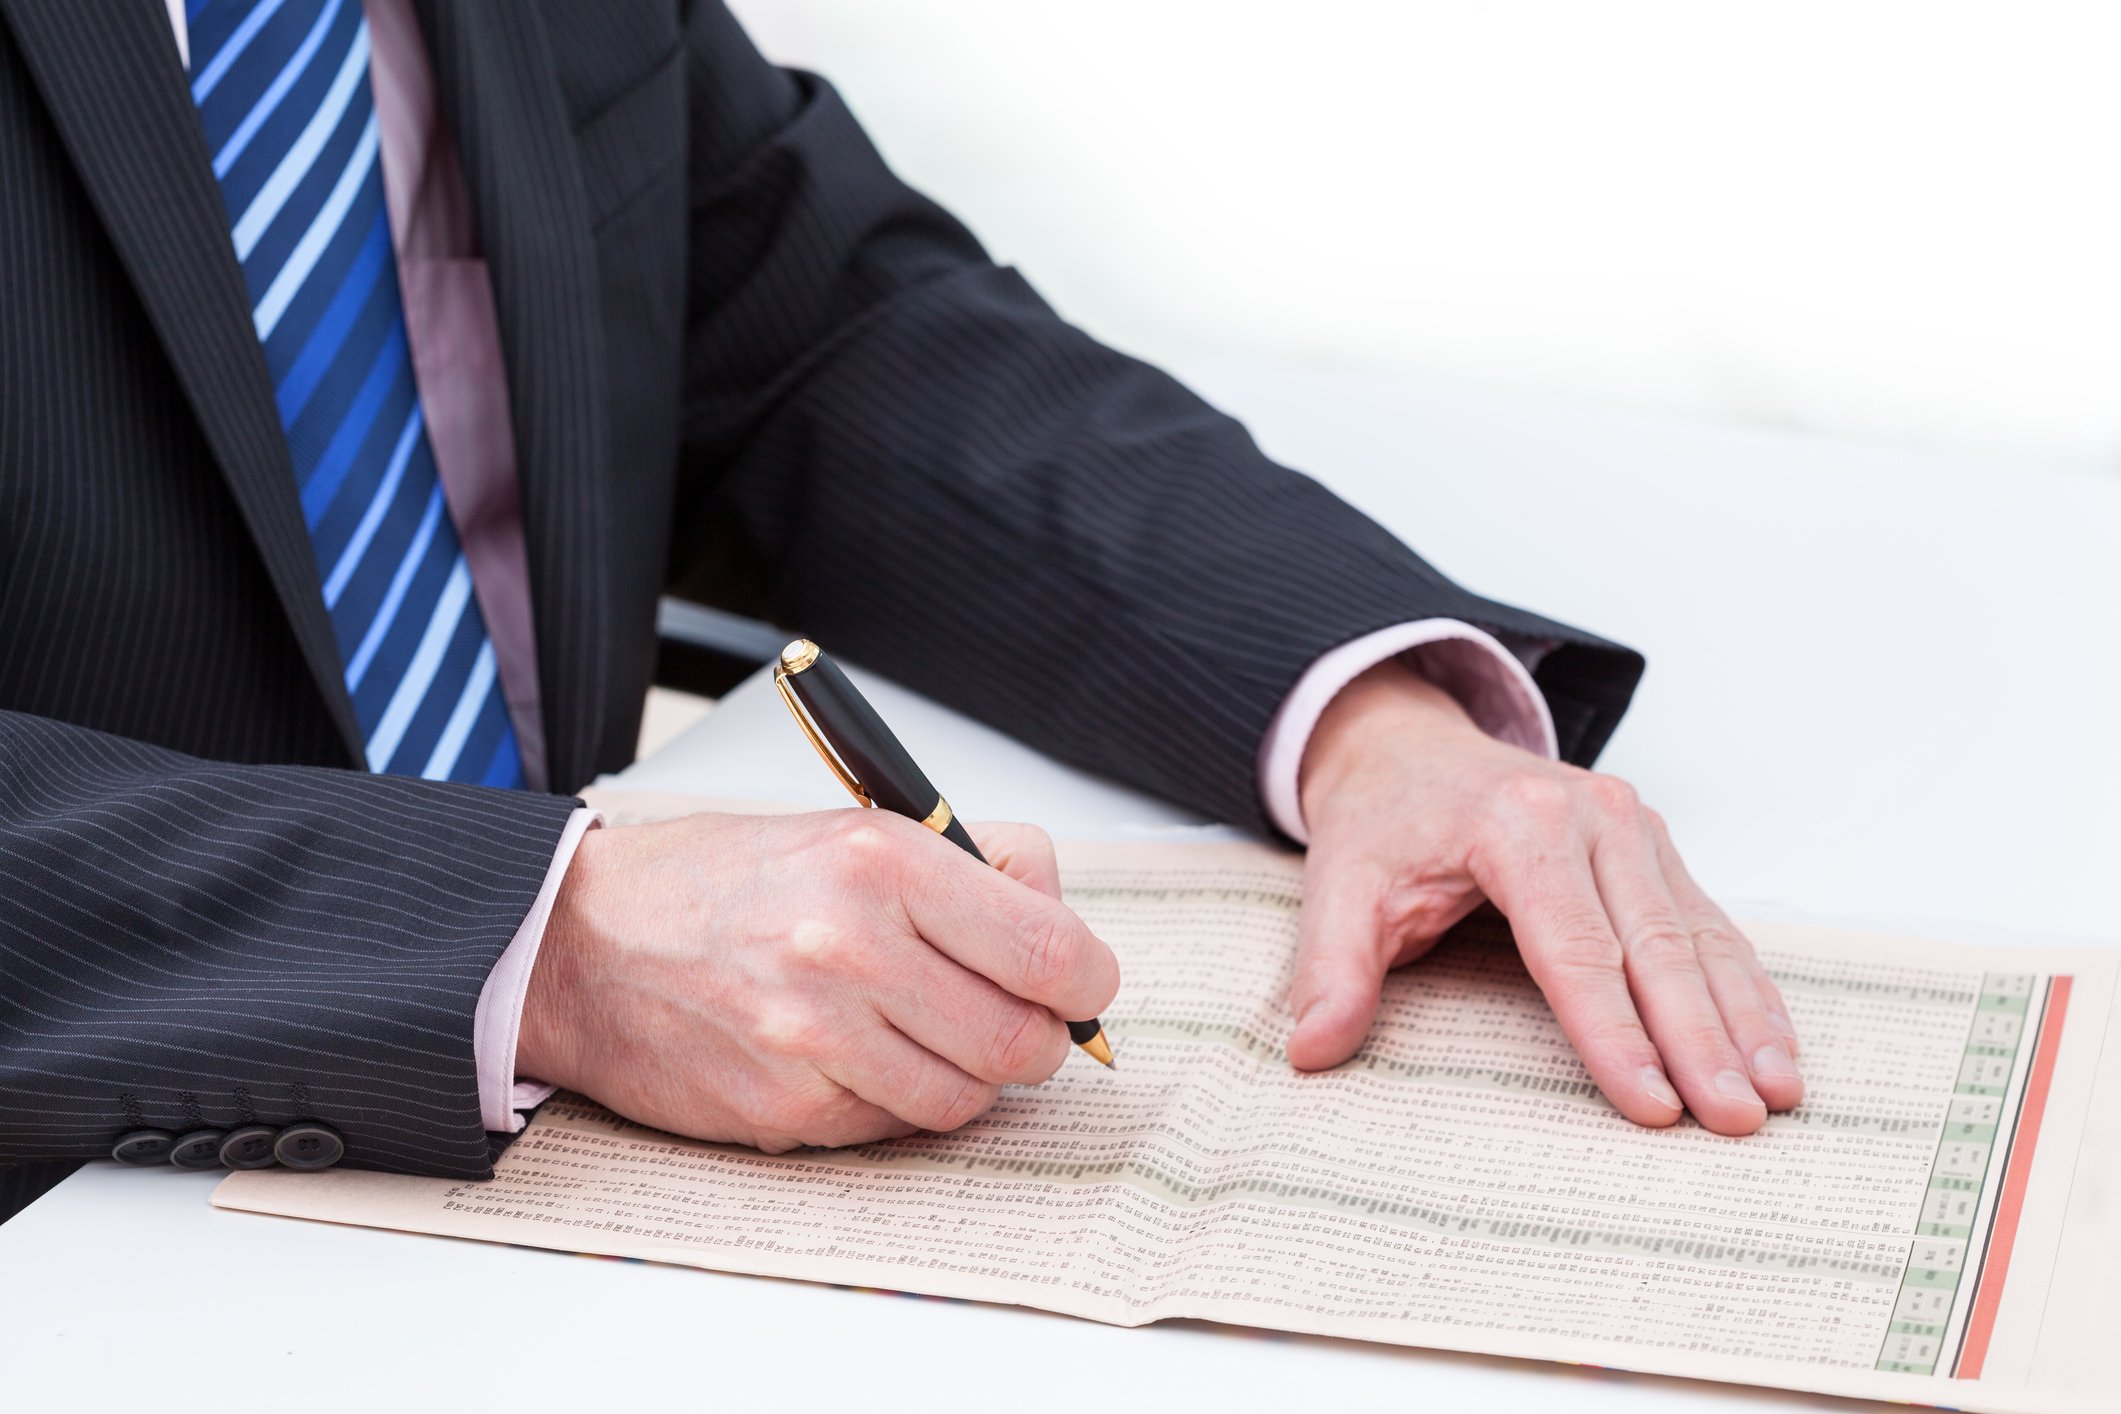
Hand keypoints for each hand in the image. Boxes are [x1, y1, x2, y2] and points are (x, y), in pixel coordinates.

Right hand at [518, 811, 1119, 1151]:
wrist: (583, 940)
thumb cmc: (722, 881)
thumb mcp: (858, 826)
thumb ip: (975, 865)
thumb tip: (1065, 921)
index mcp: (885, 862)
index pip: (1052, 950)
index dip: (1087, 980)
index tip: (1081, 984)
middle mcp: (850, 948)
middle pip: (1022, 1041)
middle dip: (1039, 1040)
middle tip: (1019, 1022)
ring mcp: (815, 1037)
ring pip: (966, 1099)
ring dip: (969, 1077)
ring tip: (930, 1036)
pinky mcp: (785, 1108)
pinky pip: (894, 1127)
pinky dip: (898, 1102)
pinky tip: (862, 1059)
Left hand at [1289, 660, 1801, 1134]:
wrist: (1411, 746)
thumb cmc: (1383, 825)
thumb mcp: (1337, 885)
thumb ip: (1331, 967)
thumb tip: (1314, 1051)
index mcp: (1518, 825)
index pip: (1574, 948)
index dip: (1613, 1033)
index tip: (1651, 1107)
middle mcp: (1593, 816)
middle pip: (1654, 946)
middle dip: (1697, 1042)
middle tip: (1731, 1124)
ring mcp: (1636, 828)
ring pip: (1700, 938)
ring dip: (1743, 1022)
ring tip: (1773, 1100)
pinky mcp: (1657, 848)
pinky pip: (1713, 925)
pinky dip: (1749, 991)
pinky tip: (1776, 1050)